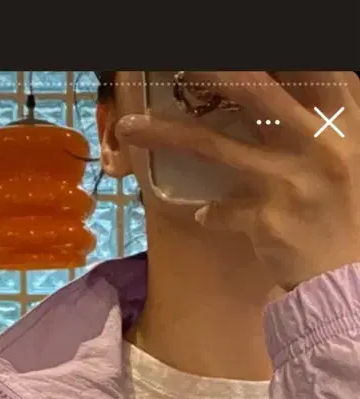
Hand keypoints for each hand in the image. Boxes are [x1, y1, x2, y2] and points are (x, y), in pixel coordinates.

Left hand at [117, 71, 359, 291]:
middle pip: (252, 90)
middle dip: (207, 73)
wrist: (348, 276)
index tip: (220, 52)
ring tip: (131, 127)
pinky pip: (219, 209)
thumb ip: (319, 117)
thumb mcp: (346, 151)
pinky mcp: (265, 219)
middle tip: (176, 68)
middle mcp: (317, 141)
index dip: (267, 56)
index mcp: (341, 118)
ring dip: (167, 135)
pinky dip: (209, 212)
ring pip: (214, 146)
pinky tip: (207, 214)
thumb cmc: (347, 209)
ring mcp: (288, 180)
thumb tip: (275, 82)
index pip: (304, 67)